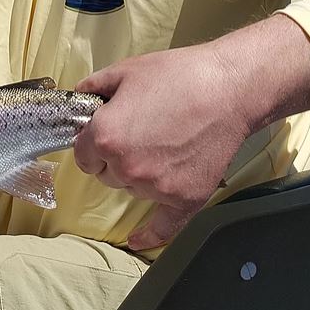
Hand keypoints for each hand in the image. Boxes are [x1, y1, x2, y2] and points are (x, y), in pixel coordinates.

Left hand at [73, 14, 309, 250]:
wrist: (231, 89)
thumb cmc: (179, 75)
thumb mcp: (127, 70)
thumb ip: (93, 86)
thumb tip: (79, 98)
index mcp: (105, 138)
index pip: (83, 155)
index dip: (94, 142)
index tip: (109, 131)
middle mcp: (126, 168)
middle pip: (106, 174)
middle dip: (116, 157)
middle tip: (143, 131)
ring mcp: (156, 187)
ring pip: (132, 189)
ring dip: (139, 174)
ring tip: (166, 142)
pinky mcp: (185, 199)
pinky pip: (161, 227)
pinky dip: (148, 235)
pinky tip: (136, 240)